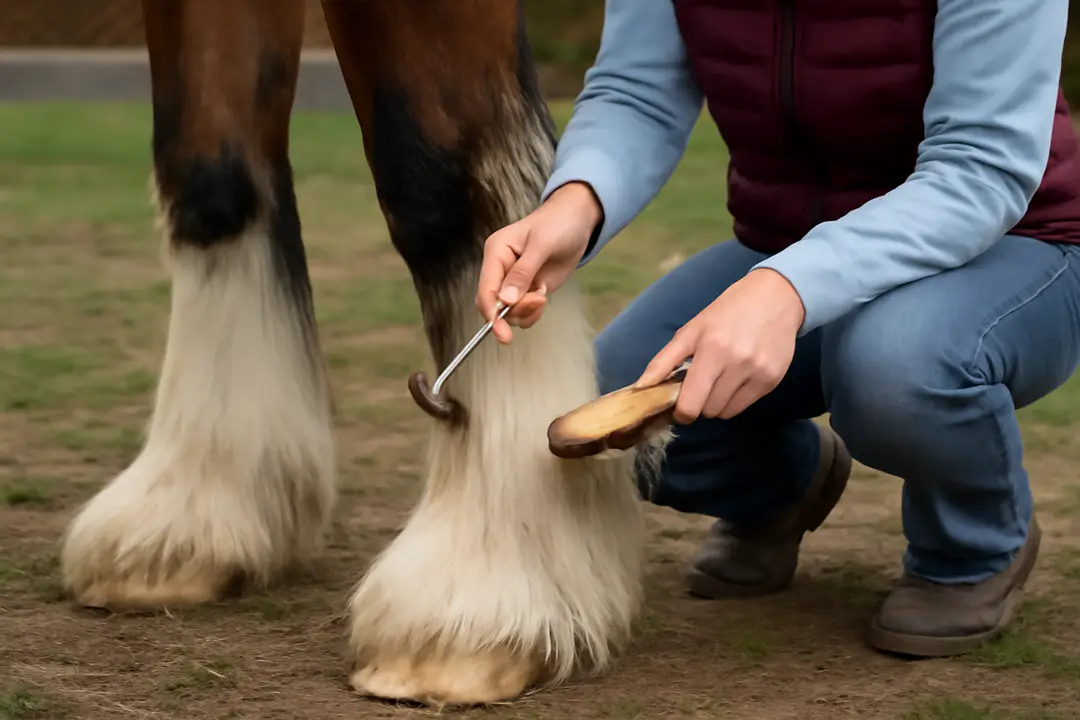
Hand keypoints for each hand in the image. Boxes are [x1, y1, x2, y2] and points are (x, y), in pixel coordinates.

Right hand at [476, 182, 601, 342]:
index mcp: (496, 252)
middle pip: (493, 304)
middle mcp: (501, 269)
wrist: (578, 221)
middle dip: (512, 312)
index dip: (491, 312)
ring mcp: (514, 282)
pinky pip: (523, 312)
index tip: (501, 331)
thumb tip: (506, 300)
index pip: (485, 288)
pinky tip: (544, 296)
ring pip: (509, 311)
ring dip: (526, 311)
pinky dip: (533, 312)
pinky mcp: (528, 290)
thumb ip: (523, 273)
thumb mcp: (542, 245)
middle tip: (538, 302)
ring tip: (543, 295)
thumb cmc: (558, 223)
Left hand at [635, 269, 805, 422]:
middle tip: (702, 383)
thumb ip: (664, 361)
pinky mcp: (773, 380)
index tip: (680, 407)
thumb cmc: (727, 312)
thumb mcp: (692, 330)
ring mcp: (758, 373)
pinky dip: (735, 399)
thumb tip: (641, 387)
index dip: (682, 412)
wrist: (776, 297)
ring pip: (726, 413)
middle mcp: (737, 363)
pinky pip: (745, 406)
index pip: (691, 403)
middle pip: (708, 410)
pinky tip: (738, 377)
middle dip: (700, 403)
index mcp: (712, 349)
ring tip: (720, 379)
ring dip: (717, 403)